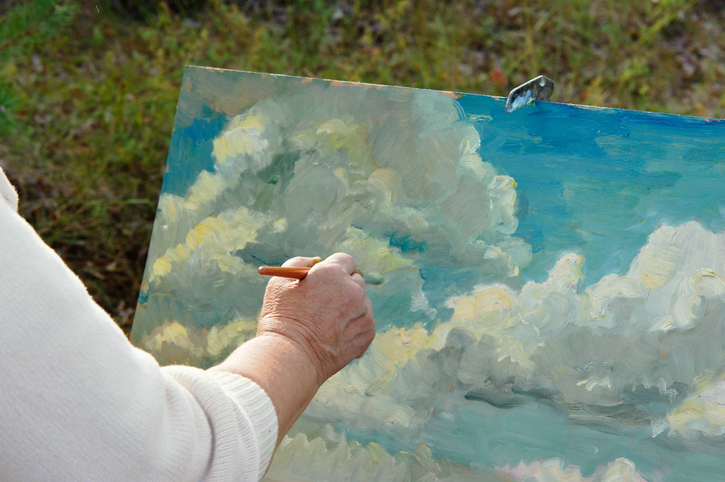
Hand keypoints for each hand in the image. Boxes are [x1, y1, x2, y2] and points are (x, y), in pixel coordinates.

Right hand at [257, 253, 375, 384]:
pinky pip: (364, 322)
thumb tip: (315, 261)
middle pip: (356, 280)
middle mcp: (353, 290)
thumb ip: (299, 263)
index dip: (335, 268)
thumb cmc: (280, 319)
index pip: (345, 261)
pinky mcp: (368, 333)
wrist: (291, 357)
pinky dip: (352, 327)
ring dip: (349, 307)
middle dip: (344, 286)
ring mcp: (364, 312)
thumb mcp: (280, 282)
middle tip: (328, 300)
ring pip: (361, 303)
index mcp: (332, 273)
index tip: (329, 277)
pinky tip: (333, 336)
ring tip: (326, 324)